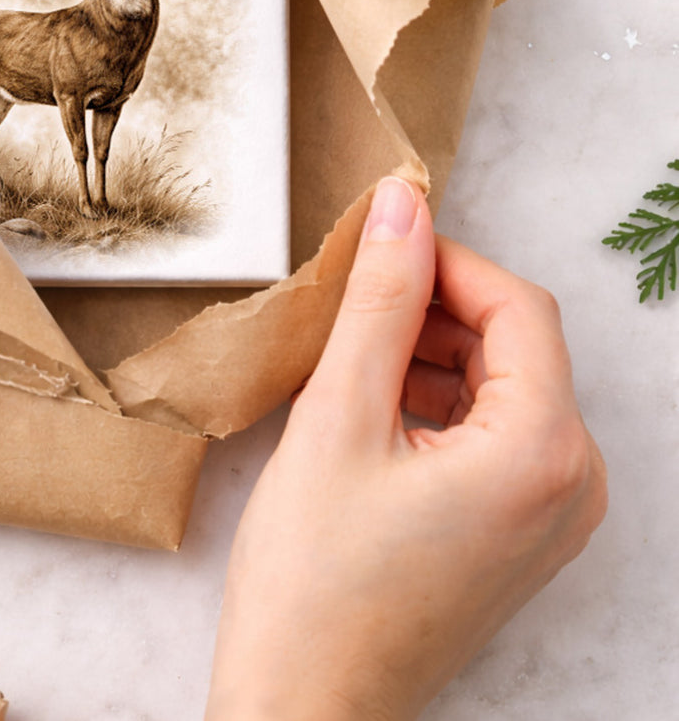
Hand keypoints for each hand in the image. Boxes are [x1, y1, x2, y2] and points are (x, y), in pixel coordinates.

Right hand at [206, 176, 607, 720]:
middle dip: (432, 311)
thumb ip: (378, 301)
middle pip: (514, 345)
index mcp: (544, 453)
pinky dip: (434, 405)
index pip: (517, 306)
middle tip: (346, 309)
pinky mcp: (519, 535)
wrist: (305, 705)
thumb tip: (402, 207)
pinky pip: (493, 436)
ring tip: (345, 364)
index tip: (374, 247)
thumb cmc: (314, 580)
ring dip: (427, 356)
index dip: (444, 261)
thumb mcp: (338, 417)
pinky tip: (366, 413)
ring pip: (499, 387)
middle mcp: (572, 486)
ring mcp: (551, 517)